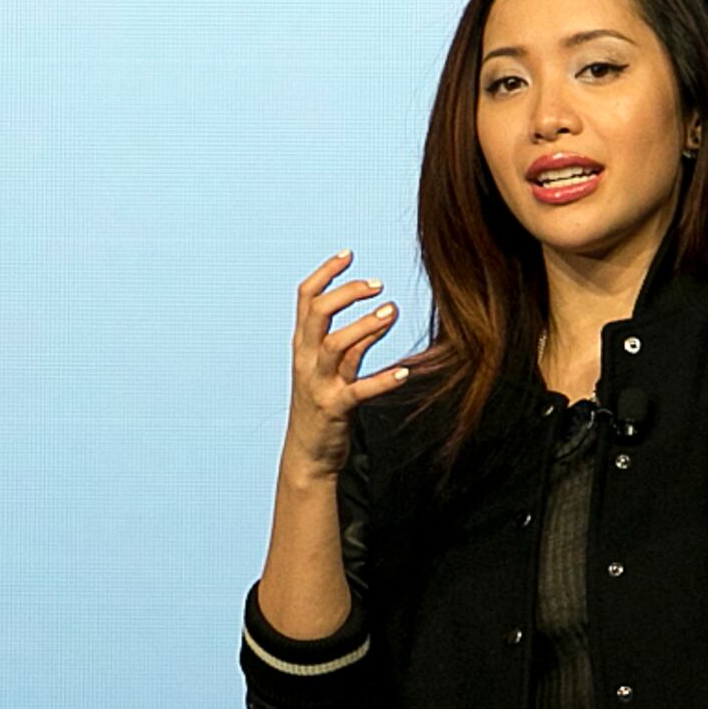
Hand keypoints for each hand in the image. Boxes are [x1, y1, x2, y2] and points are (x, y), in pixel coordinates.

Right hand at [283, 251, 409, 480]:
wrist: (307, 454)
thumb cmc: (321, 406)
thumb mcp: (333, 370)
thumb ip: (355, 344)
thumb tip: (382, 316)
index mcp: (302, 345)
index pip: (306, 298)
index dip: (326, 273)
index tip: (349, 254)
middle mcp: (306, 360)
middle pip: (318, 314)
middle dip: (347, 293)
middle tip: (378, 285)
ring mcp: (318, 384)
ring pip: (335, 345)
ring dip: (364, 326)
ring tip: (392, 311)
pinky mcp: (335, 408)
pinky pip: (358, 390)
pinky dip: (382, 380)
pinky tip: (404, 373)